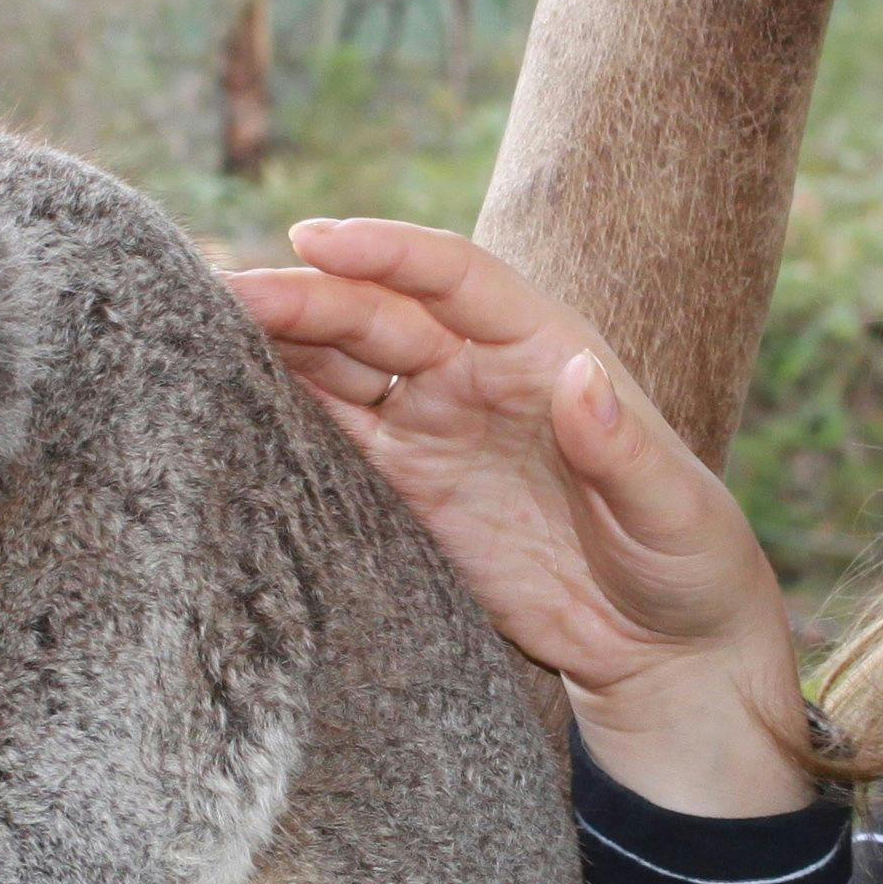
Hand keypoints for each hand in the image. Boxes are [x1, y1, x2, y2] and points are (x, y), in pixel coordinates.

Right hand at [227, 219, 815, 818]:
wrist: (662, 644)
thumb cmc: (686, 561)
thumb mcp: (671, 507)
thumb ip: (623, 446)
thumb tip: (580, 374)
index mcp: (544, 350)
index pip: (454, 280)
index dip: (385, 253)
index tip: (315, 239)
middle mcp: (479, 373)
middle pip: (377, 316)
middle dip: (303, 298)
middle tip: (225, 294)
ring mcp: (437, 427)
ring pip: (341, 364)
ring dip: (276, 342)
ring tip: (196, 329)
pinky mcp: (407, 486)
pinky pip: (333, 434)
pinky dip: (280, 410)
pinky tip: (225, 396)